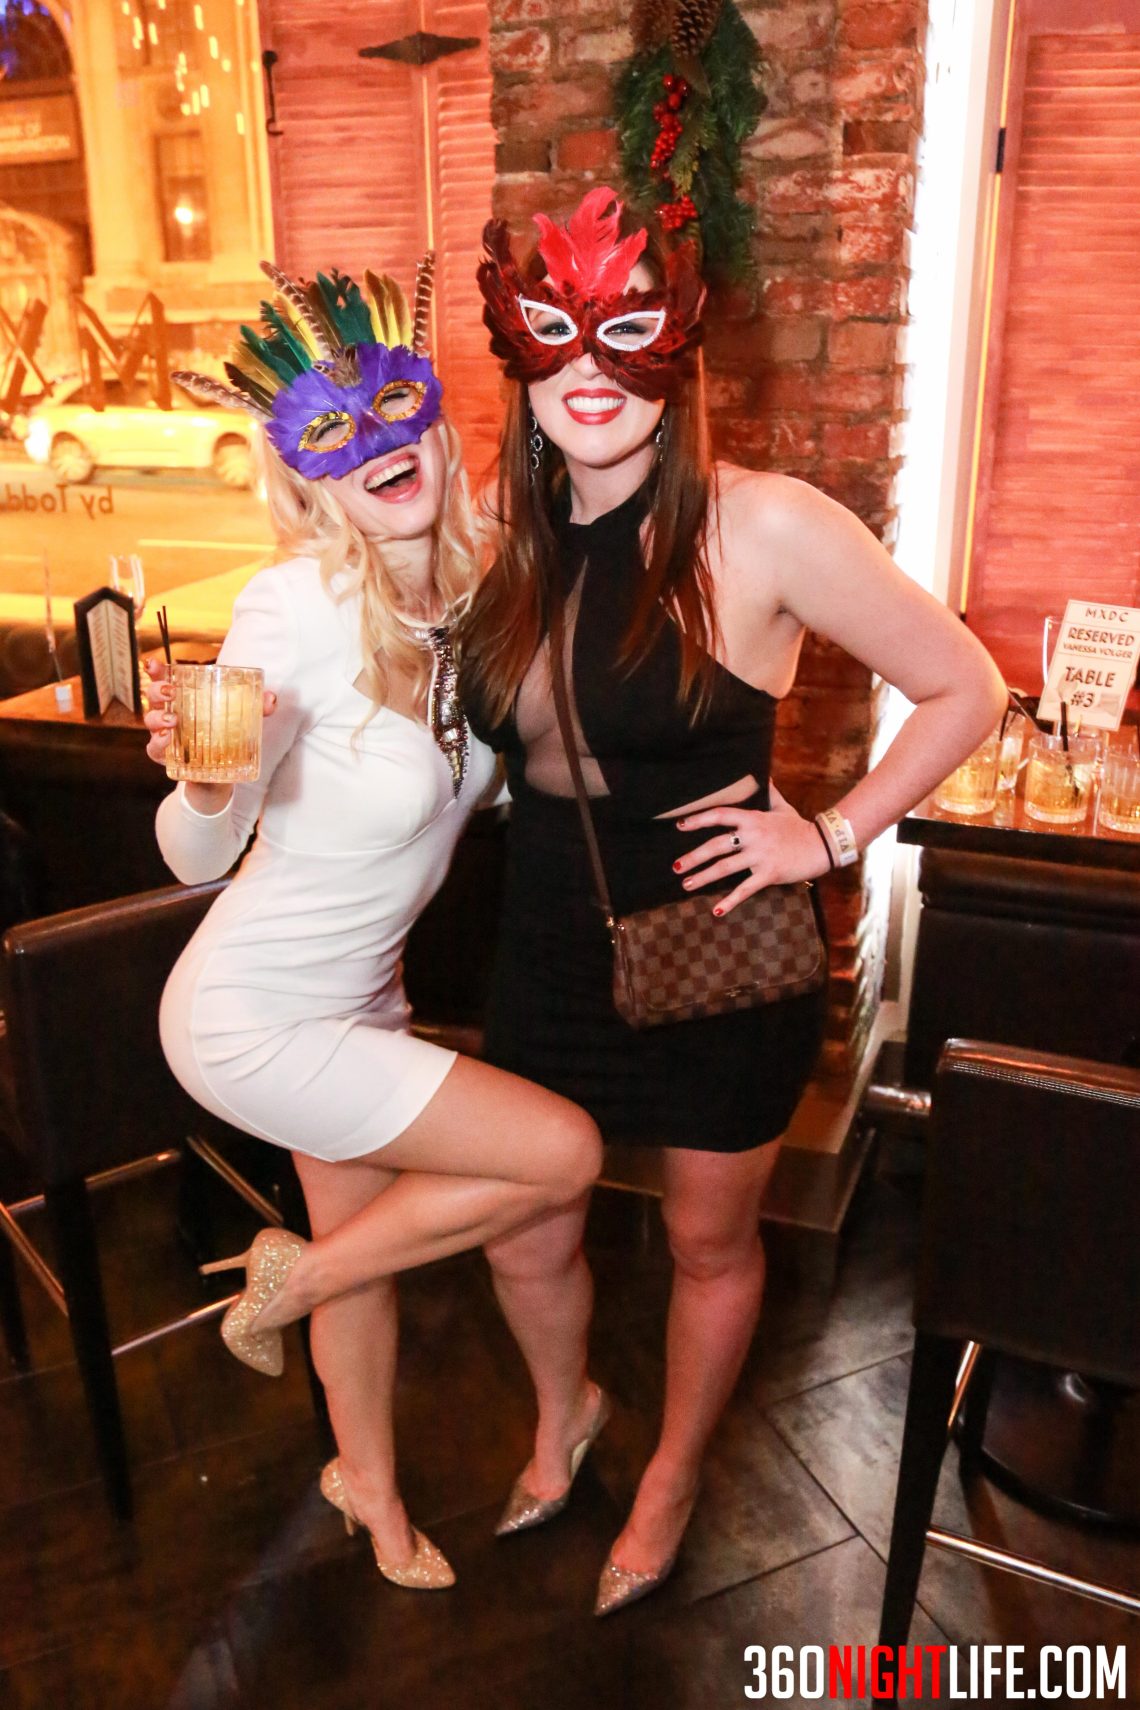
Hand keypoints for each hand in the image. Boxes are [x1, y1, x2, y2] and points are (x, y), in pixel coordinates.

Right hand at [142, 655, 276, 768]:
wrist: (220, 774)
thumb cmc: (225, 737)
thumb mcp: (241, 721)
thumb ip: (257, 708)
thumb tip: (271, 699)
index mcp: (183, 698)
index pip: (165, 679)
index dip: (156, 670)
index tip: (154, 664)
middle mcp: (168, 713)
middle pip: (153, 696)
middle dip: (157, 690)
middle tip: (171, 692)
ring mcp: (164, 734)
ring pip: (150, 721)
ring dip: (158, 718)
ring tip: (172, 720)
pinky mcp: (166, 756)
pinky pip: (154, 749)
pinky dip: (158, 744)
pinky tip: (167, 740)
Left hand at [672, 782, 830, 914]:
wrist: (822, 845)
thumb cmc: (800, 827)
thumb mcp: (782, 807)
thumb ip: (769, 793)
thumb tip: (765, 774)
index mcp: (753, 819)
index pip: (720, 815)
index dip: (699, 819)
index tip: (681, 825)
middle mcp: (753, 836)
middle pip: (717, 845)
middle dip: (694, 856)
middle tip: (676, 866)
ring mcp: (760, 855)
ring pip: (726, 867)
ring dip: (704, 877)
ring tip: (686, 884)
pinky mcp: (769, 873)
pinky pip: (745, 889)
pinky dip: (730, 901)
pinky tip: (716, 911)